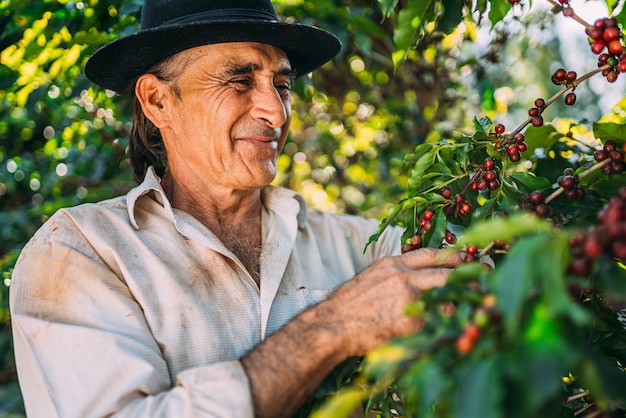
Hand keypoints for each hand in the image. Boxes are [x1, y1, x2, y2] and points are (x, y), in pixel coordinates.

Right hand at [319, 247, 462, 356]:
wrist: (332, 325)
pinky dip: (442, 327)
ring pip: (444, 297)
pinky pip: (434, 323)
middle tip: (484, 275)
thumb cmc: (347, 306)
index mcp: (392, 264)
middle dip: (467, 274)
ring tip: (470, 307)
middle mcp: (401, 277)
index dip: (452, 254)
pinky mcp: (408, 321)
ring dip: (457, 304)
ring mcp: (406, 298)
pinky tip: (449, 332)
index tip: (468, 255)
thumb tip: (414, 279)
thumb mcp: (370, 279)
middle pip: (444, 272)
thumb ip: (393, 276)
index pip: (429, 254)